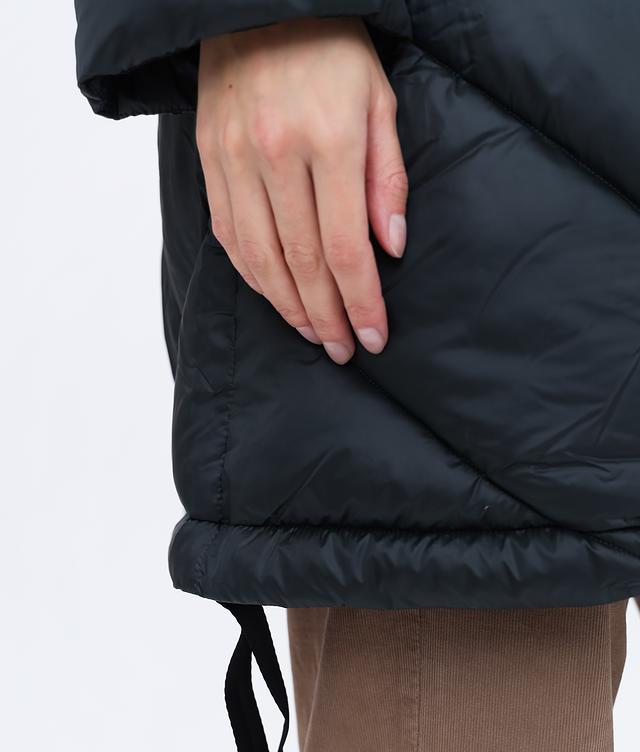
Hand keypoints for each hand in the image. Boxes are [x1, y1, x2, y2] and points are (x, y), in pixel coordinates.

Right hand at [196, 17, 407, 363]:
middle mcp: (276, 156)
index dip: (361, 301)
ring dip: (290, 308)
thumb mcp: (379, 101)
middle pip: (303, 263)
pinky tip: (276, 298)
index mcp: (328, 140)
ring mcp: (235, 161)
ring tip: (315, 334)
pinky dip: (254, 277)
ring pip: (262, 260)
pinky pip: (230, 238)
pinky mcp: (210, 163)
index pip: (346, 246)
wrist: (257, 5)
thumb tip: (392, 248)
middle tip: (345, 349)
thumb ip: (387, 178)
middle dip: (328, 316)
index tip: (374, 336)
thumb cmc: (330, 50)